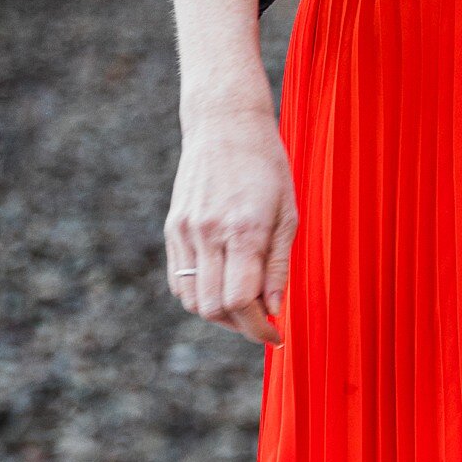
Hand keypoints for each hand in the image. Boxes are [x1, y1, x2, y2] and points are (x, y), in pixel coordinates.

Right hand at [165, 100, 296, 345]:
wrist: (224, 124)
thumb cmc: (267, 168)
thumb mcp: (289, 216)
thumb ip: (279, 266)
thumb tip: (274, 310)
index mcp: (243, 231)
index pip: (242, 302)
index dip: (259, 330)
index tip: (276, 337)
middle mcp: (208, 234)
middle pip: (214, 307)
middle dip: (241, 327)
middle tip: (263, 323)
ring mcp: (185, 230)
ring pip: (192, 299)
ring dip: (219, 314)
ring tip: (245, 306)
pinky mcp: (172, 227)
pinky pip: (179, 279)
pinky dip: (199, 294)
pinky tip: (223, 286)